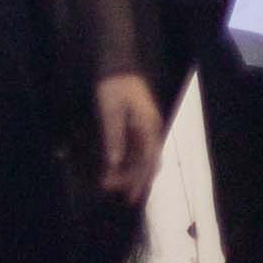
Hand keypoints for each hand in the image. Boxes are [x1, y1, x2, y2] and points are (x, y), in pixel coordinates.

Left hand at [96, 71, 168, 205]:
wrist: (119, 66)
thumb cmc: (114, 87)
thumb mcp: (110, 112)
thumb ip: (114, 137)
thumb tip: (114, 163)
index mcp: (149, 129)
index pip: (146, 162)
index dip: (137, 180)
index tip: (129, 196)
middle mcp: (152, 131)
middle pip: (148, 163)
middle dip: (135, 180)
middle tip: (121, 196)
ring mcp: (147, 128)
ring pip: (143, 157)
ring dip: (132, 172)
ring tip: (119, 186)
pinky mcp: (139, 124)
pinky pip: (138, 148)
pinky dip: (130, 161)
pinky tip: (120, 168)